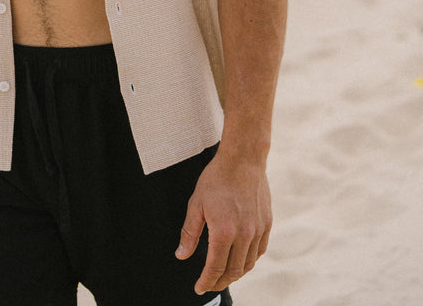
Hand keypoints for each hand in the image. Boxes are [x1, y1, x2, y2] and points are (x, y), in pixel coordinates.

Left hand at [175, 150, 271, 293]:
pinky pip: (259, 251)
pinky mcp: (267, 224)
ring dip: (235, 274)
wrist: (243, 160)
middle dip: (220, 282)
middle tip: (210, 285)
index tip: (199, 288)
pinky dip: (249, 261)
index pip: (215, 267)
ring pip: (248, 264)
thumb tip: (181, 256)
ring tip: (223, 276)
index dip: (206, 281)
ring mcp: (258, 230)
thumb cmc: (216, 179)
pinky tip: (241, 261)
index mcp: (224, 231)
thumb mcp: (196, 204)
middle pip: (233, 271)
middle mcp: (244, 235)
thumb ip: (189, 233)